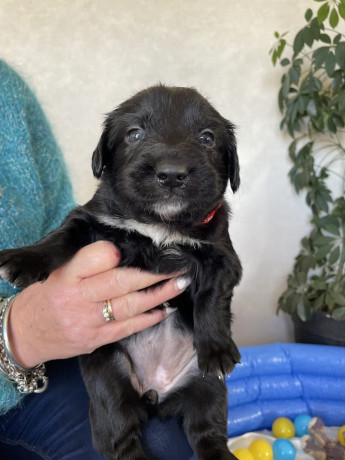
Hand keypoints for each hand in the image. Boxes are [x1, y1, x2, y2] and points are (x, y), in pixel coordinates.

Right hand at [7, 241, 188, 367]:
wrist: (27, 333)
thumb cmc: (47, 295)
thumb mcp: (59, 271)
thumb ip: (89, 262)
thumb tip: (127, 252)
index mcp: (68, 275)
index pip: (96, 258)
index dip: (119, 253)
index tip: (139, 248)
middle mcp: (78, 298)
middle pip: (120, 282)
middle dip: (152, 274)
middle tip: (177, 266)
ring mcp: (88, 322)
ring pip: (130, 306)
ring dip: (159, 295)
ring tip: (180, 284)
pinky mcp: (96, 340)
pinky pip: (127, 328)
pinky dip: (149, 318)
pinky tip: (165, 309)